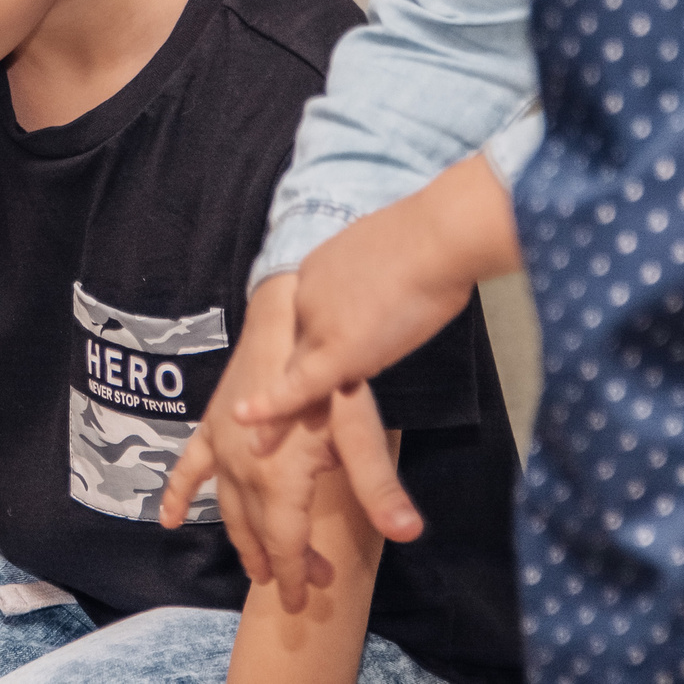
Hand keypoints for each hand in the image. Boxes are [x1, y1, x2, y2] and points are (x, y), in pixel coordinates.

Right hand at [161, 277, 413, 611]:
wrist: (286, 324)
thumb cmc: (330, 380)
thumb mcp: (360, 434)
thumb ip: (378, 487)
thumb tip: (407, 533)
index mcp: (277, 481)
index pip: (285, 544)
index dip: (297, 575)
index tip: (306, 600)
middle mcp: (242, 472)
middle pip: (260, 532)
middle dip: (279, 562)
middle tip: (303, 584)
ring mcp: (221, 450)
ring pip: (228, 508)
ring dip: (243, 540)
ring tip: (259, 565)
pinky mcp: (210, 429)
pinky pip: (188, 469)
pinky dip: (178, 495)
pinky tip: (168, 519)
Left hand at [234, 157, 513, 436]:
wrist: (437, 238)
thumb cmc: (437, 240)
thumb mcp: (399, 253)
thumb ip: (384, 278)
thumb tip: (404, 288)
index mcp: (322, 271)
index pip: (316, 316)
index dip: (323, 341)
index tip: (328, 360)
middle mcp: (309, 295)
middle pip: (301, 347)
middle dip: (291, 383)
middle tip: (271, 416)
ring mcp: (317, 322)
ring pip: (298, 373)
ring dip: (281, 412)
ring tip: (259, 444)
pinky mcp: (335, 352)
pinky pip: (297, 387)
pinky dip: (273, 408)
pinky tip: (246, 423)